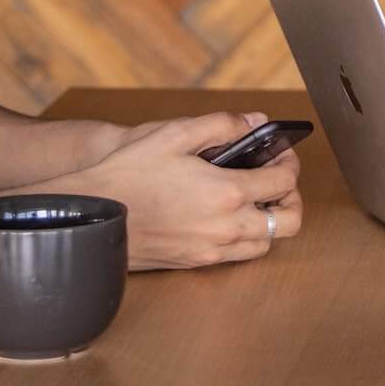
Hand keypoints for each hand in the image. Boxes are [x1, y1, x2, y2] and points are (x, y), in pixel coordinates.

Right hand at [57, 112, 303, 270]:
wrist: (92, 213)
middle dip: (292, 199)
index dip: (290, 163)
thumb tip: (254, 122)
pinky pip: (238, 256)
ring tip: (255, 199)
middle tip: (278, 182)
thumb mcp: (175, 134)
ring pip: (266, 244)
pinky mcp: (196, 263)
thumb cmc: (128, 172)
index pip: (284, 182)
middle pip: (289, 222)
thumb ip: (221, 124)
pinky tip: (228, 217)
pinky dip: (246, 237)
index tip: (281, 154)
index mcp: (227, 192)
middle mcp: (226, 227)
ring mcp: (212, 250)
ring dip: (270, 221)